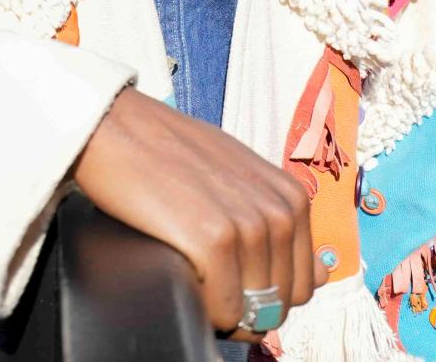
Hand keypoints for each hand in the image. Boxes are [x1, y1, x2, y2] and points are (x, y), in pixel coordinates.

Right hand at [74, 88, 327, 340]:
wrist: (113, 124)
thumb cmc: (167, 150)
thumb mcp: (238, 173)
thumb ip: (278, 216)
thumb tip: (322, 275)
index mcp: (290, 196)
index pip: (304, 283)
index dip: (265, 290)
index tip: (230, 277)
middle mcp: (280, 211)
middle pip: (281, 301)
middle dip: (247, 304)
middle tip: (206, 279)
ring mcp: (249, 226)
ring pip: (254, 310)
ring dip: (224, 308)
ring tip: (192, 273)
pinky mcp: (214, 240)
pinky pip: (224, 309)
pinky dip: (206, 310)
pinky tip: (184, 277)